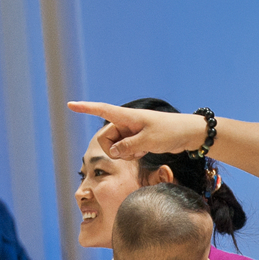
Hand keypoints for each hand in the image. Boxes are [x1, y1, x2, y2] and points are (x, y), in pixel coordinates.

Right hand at [67, 101, 207, 160]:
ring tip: (142, 150)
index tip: (70, 104)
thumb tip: (112, 152)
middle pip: (106, 138)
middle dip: (112, 149)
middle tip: (130, 153)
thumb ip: (127, 147)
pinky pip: (126, 150)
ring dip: (124, 153)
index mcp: (127, 116)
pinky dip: (132, 154)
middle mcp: (127, 123)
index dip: (86, 108)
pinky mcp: (138, 140)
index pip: (102, 110)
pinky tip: (145, 151)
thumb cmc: (170, 132)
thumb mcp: (148, 141)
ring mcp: (132, 132)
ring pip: (116, 147)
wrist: (189, 134)